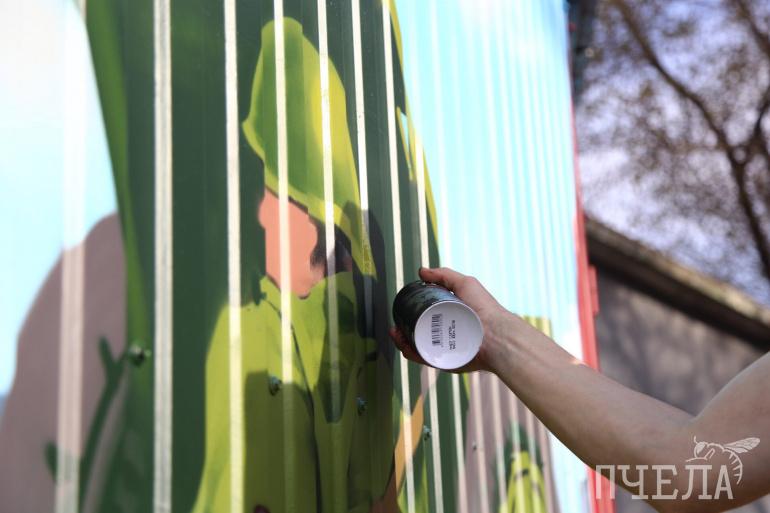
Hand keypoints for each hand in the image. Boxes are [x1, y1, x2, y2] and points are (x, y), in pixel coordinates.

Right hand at [389, 267, 510, 373]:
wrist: (495, 335)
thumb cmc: (484, 308)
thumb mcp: (465, 284)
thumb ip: (444, 275)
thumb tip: (421, 271)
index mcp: (450, 318)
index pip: (425, 317)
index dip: (411, 314)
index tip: (402, 310)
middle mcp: (447, 335)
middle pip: (418, 333)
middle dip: (403, 331)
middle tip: (396, 327)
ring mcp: (446, 349)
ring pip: (418, 347)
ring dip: (403, 342)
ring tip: (397, 334)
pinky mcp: (446, 361)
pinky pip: (425, 359)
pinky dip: (412, 354)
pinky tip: (405, 346)